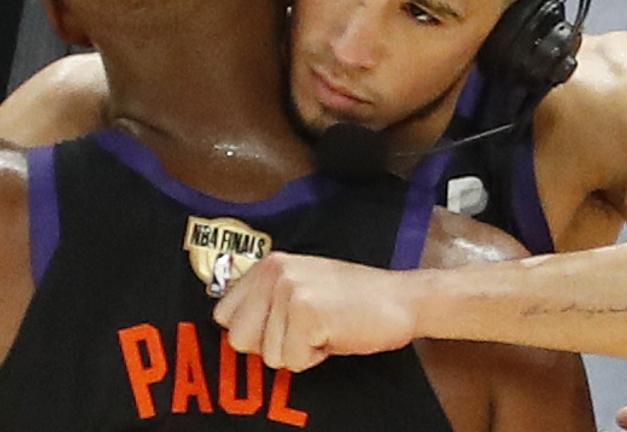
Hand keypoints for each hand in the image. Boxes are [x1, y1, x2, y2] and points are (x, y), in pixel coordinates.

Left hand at [212, 252, 417, 371]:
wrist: (402, 299)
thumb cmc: (354, 299)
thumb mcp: (302, 284)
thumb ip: (266, 299)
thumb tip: (230, 329)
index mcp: (269, 264)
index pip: (224, 314)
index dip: (253, 331)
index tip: (281, 327)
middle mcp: (274, 273)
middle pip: (238, 338)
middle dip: (271, 346)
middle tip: (305, 330)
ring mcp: (289, 291)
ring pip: (268, 355)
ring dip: (298, 351)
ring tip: (324, 327)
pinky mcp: (306, 313)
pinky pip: (293, 361)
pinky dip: (315, 358)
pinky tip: (334, 334)